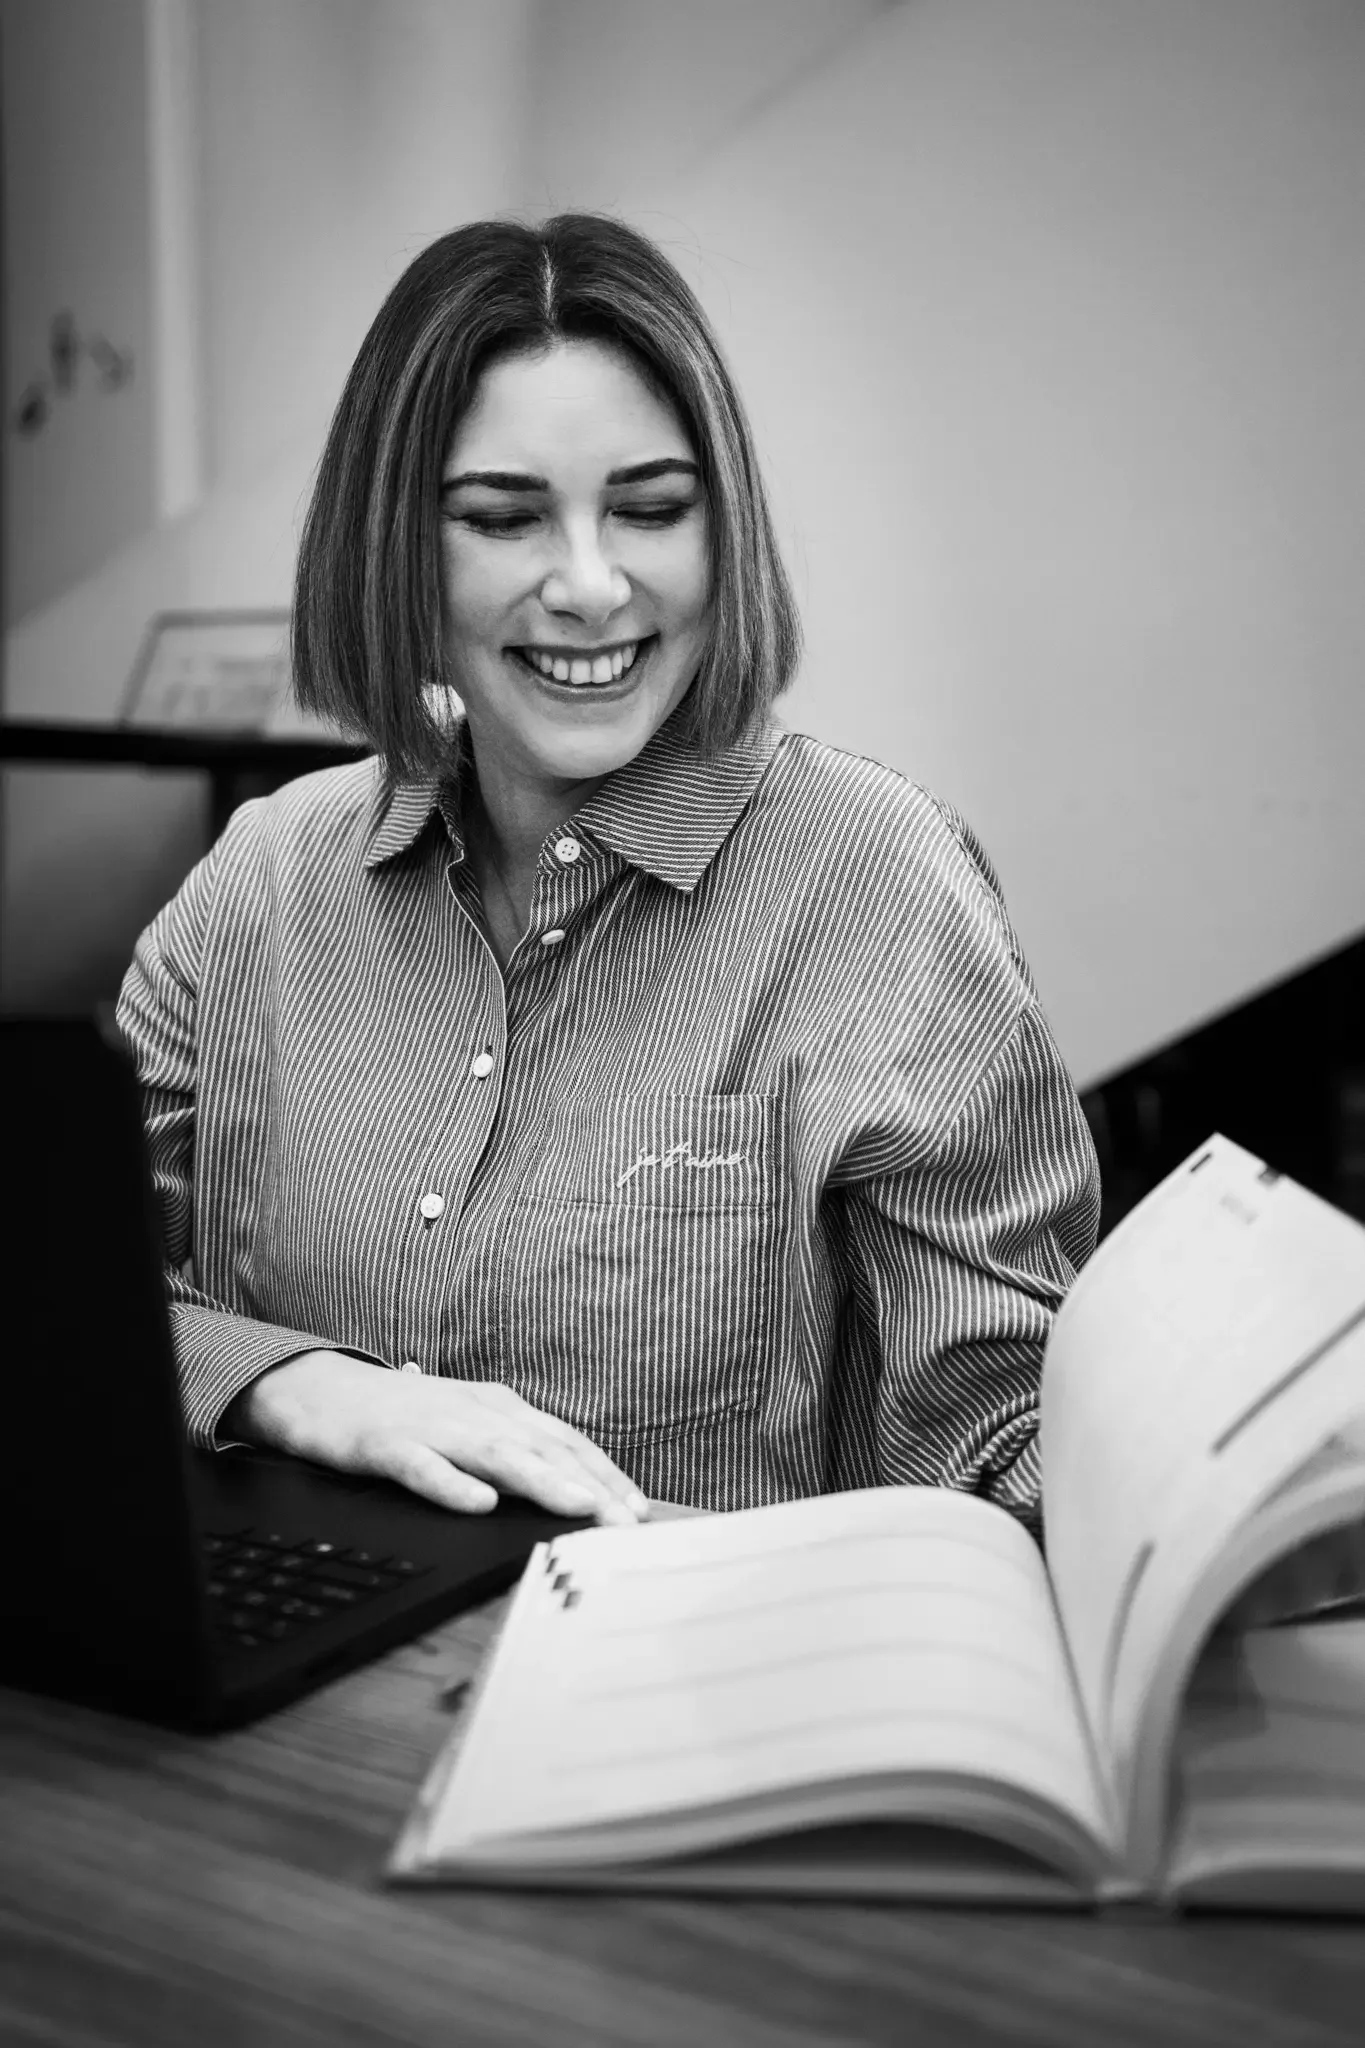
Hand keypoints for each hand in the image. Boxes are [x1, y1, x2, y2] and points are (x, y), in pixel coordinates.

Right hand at [222, 1350, 649, 1524]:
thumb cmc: (401, 1414)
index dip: (605, 1474)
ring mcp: (431, 1426)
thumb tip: (572, 1485)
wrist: (320, 1390)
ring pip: (495, 1454)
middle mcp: (474, 1412)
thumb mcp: (466, 1425)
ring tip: (577, 1506)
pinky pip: (424, 1467)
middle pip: (542, 1449)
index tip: (639, 1510)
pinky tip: (479, 1504)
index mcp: (499, 1408)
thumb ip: (511, 1450)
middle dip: (589, 1487)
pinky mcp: (386, 1444)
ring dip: (541, 1480)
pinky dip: (453, 1485)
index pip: (565, 1441)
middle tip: (626, 1525)